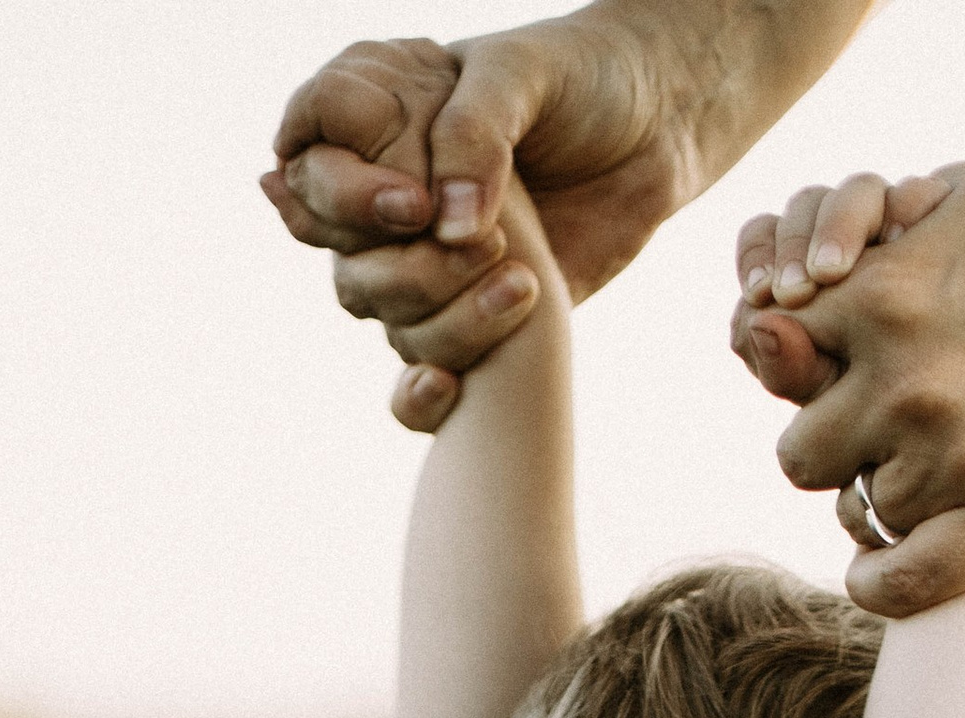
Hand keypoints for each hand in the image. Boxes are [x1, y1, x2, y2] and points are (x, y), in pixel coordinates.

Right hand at [265, 17, 700, 432]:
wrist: (656, 131)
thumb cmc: (583, 77)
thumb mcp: (524, 73)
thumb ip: (477, 130)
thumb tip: (447, 226)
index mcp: (379, 124)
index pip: (308, 170)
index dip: (346, 199)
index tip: (414, 207)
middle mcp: (390, 201)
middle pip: (346, 264)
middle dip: (408, 271)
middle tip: (490, 243)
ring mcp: (426, 264)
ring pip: (388, 322)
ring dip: (446, 321)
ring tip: (525, 284)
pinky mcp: (469, 319)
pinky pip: (417, 378)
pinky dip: (421, 397)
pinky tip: (449, 389)